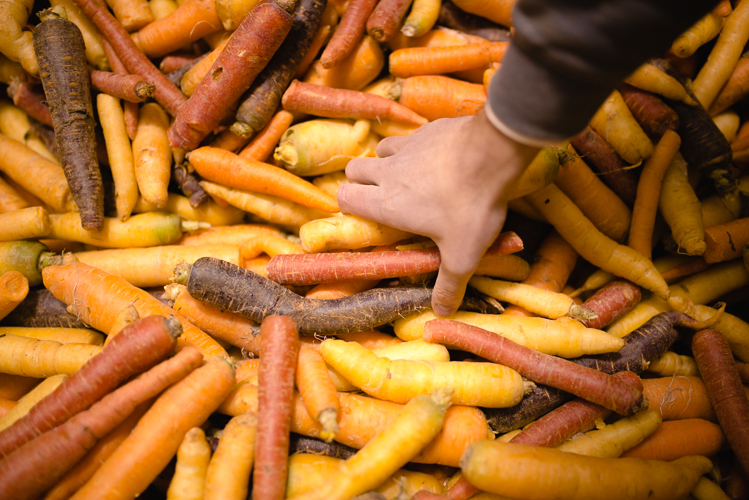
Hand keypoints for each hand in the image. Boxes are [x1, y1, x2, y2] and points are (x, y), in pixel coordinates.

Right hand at [338, 108, 539, 315]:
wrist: (492, 153)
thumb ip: (449, 284)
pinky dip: (416, 146)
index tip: (365, 214)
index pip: (345, 197)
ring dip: (387, 160)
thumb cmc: (470, 207)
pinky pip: (411, 136)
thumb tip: (440, 311)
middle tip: (383, 194)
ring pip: (380, 149)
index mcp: (386, 203)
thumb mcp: (462, 254)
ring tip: (408, 175)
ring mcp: (407, 146)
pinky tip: (438, 156)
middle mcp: (388, 172)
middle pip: (355, 168)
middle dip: (362, 180)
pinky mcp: (428, 128)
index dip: (349, 205)